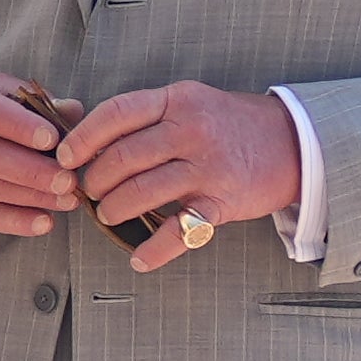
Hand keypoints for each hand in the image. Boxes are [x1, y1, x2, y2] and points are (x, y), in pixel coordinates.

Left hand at [61, 82, 306, 268]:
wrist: (295, 141)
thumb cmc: (228, 123)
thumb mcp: (190, 103)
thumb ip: (148, 117)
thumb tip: (88, 140)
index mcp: (177, 101)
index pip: (116, 113)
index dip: (83, 138)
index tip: (65, 157)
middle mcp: (192, 131)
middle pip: (122, 158)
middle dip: (96, 180)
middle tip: (91, 191)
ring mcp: (208, 167)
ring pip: (141, 193)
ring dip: (115, 209)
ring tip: (109, 213)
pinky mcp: (223, 202)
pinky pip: (179, 231)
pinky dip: (153, 250)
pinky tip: (139, 259)